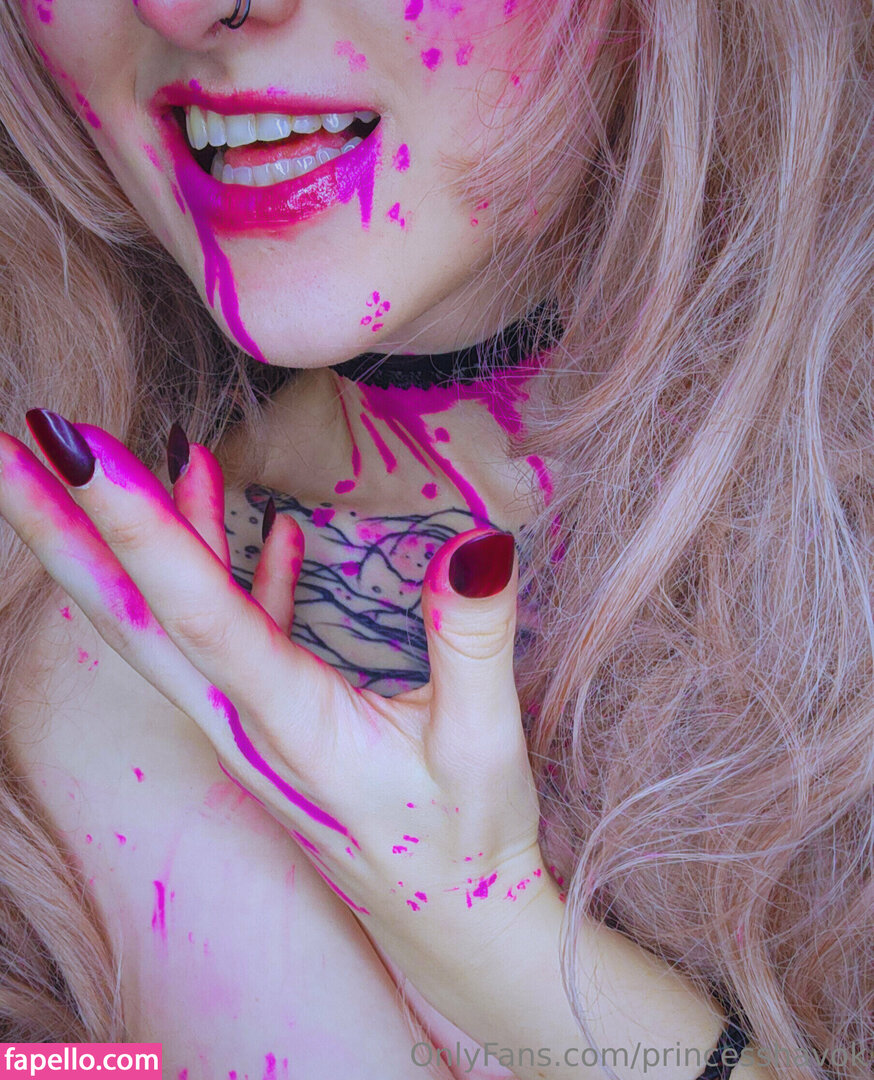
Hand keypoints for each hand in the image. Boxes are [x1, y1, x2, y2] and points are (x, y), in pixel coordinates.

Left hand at [0, 411, 554, 1017]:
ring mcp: (247, 723)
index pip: (193, 607)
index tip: (72, 445)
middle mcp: (241, 720)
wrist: (451, 924)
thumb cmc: (465, 846)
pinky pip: (227, 636)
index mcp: (286, 721)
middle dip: (56, 527)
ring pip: (160, 621)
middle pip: (124, 614)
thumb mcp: (483, 746)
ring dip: (122, 538)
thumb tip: (476, 543)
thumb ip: (472, 640)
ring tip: (97, 456)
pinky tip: (267, 532)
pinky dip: (227, 572)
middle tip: (6, 447)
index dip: (134, 522)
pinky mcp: (270, 723)